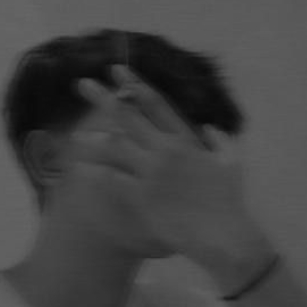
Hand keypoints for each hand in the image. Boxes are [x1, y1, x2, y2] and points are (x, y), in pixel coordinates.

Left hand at [73, 65, 267, 282]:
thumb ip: (220, 141)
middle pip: (128, 117)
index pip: (156, 103)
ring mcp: (152, 172)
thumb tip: (210, 128)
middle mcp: (165, 150)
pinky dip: (96, 173)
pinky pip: (112, 179)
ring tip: (76, 136)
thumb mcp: (231, 163)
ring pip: (115, 146)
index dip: (134, 84)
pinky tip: (81, 170)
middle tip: (82, 84)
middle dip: (103, 98)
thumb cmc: (229, 201)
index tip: (117, 71)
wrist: (222, 235)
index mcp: (186, 139)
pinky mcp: (142, 195)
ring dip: (93, 139)